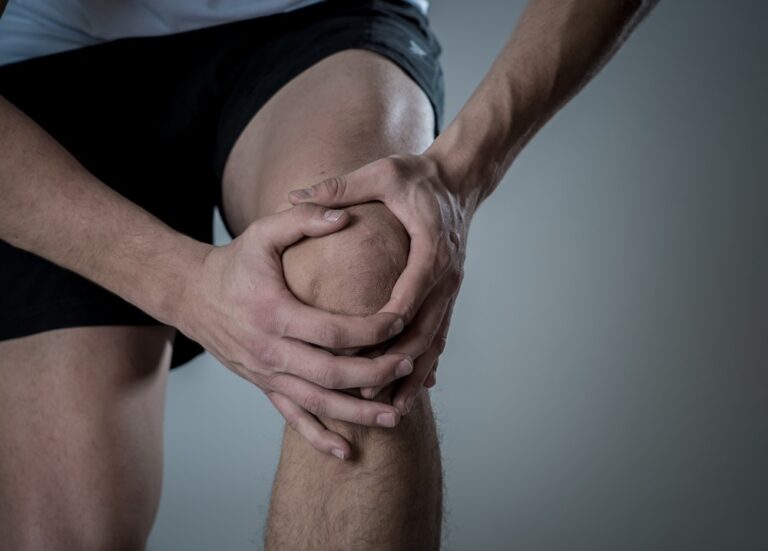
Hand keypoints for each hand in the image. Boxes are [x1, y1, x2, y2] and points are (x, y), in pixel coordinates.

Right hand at [177, 203, 413, 458]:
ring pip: (317, 403)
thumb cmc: (233, 263)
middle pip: (331, 374)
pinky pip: (292, 417)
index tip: (401, 320)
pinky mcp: (264, 386)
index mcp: (274, 314)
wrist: (191, 296)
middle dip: (375, 373)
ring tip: (395, 418)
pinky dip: (318, 437)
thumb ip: (303, 219)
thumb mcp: (262, 232)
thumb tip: (346, 214)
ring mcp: (266, 374)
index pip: (333, 331)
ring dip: (357, 414)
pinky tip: (346, 452)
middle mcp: (270, 351)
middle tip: (409, 364)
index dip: (371, 329)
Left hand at [287, 153, 473, 414]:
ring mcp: (450, 289)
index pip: (407, 297)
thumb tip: (294, 196)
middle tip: (366, 391)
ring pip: (434, 341)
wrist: (460, 179)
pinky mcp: (447, 295)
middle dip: (396, 364)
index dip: (383, 327)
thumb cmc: (418, 176)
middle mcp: (445, 276)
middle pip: (423, 331)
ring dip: (414, 375)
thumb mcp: (381, 174)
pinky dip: (425, 364)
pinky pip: (438, 336)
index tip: (357, 351)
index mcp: (430, 250)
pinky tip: (411, 388)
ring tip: (392, 407)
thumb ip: (340, 188)